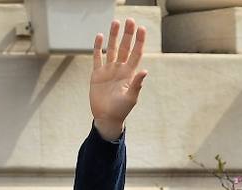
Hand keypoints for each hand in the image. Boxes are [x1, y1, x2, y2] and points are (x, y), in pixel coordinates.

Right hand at [90, 19, 147, 142]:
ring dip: (114, 36)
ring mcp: (109, 70)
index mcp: (130, 74)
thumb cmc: (121, 110)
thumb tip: (144, 71)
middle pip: (125, 47)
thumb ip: (137, 84)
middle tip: (130, 20)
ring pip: (112, 49)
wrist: (106, 117)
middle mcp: (120, 69)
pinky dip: (98, 47)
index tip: (142, 29)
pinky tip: (99, 36)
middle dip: (128, 34)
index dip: (139, 41)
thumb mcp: (131, 98)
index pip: (136, 53)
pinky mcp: (97, 74)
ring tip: (115, 22)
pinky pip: (97, 57)